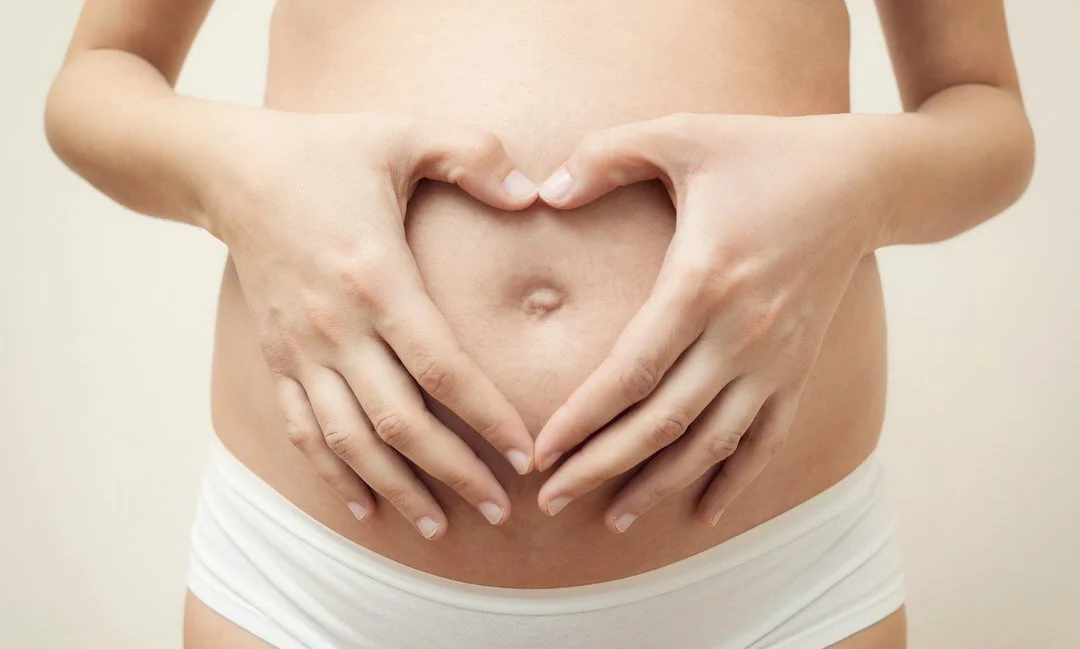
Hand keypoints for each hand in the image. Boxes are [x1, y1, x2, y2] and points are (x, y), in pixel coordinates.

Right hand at [210, 111, 539, 538]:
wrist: (227, 169)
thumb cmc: (323, 151)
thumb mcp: (403, 134)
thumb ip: (475, 156)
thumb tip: (534, 194)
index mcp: (376, 278)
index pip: (442, 368)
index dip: (487, 417)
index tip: (528, 455)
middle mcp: (336, 328)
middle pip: (402, 422)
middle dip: (454, 473)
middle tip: (501, 512)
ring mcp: (301, 350)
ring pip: (351, 441)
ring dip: (398, 488)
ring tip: (441, 527)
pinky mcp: (277, 358)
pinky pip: (303, 430)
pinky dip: (334, 473)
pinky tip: (364, 505)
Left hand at [532, 113, 881, 531]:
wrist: (862, 180)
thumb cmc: (764, 152)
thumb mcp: (682, 133)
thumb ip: (606, 155)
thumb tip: (546, 192)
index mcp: (702, 281)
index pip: (631, 372)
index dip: (583, 418)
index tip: (541, 452)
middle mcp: (740, 333)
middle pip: (663, 422)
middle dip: (602, 465)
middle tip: (551, 499)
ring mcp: (775, 359)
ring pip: (711, 444)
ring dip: (659, 485)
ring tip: (611, 519)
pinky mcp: (799, 369)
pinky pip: (765, 441)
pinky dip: (733, 482)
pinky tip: (701, 515)